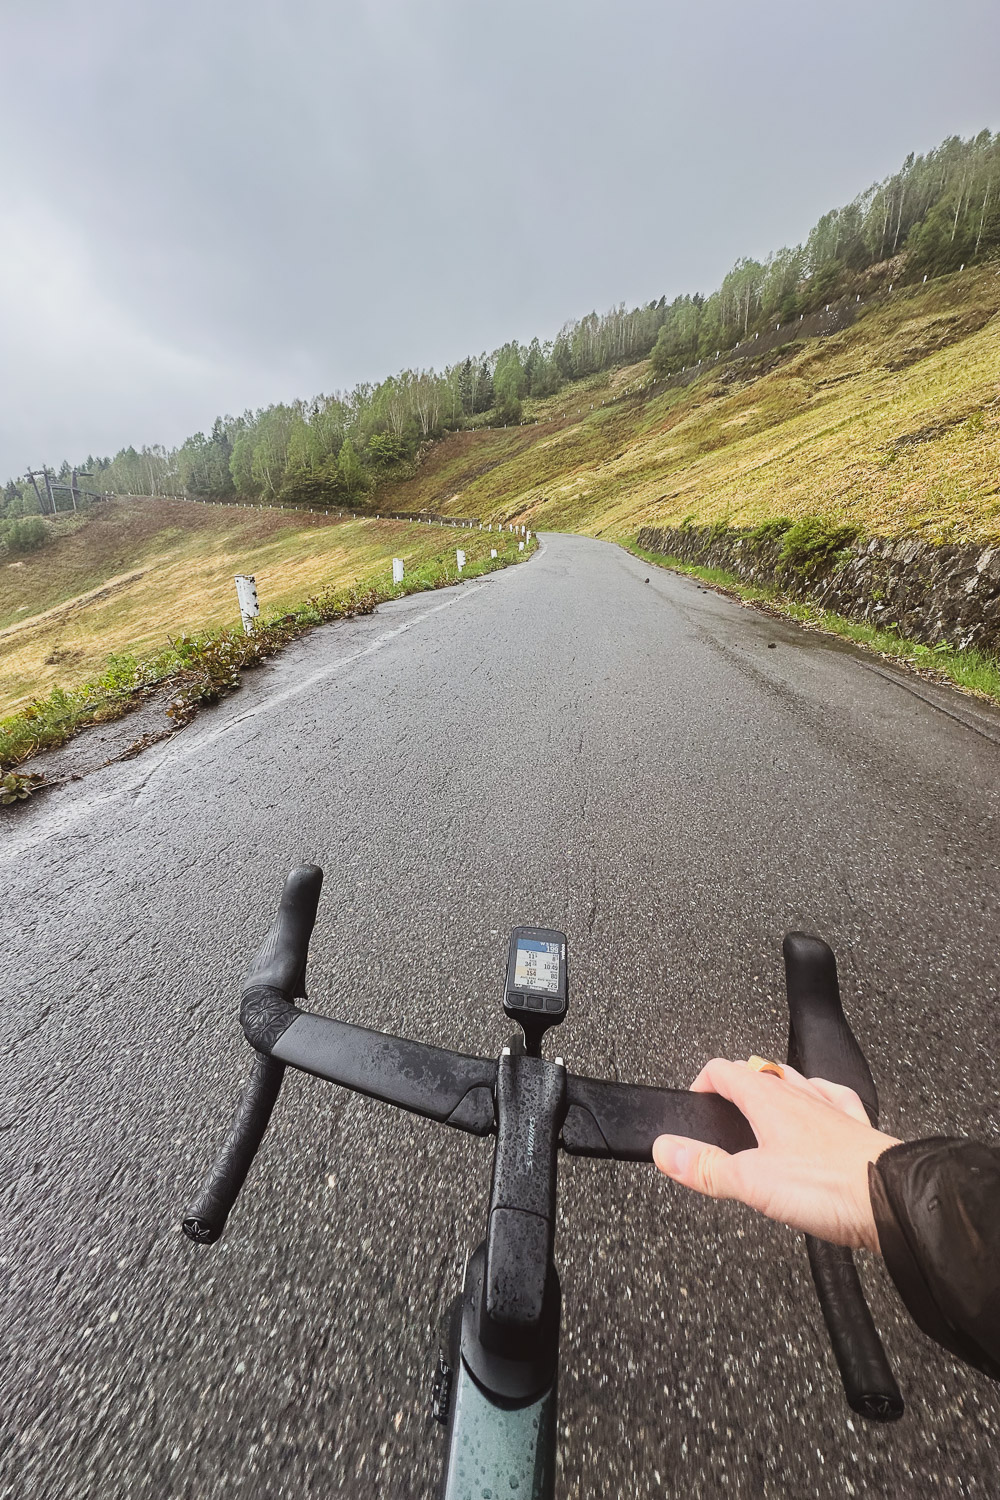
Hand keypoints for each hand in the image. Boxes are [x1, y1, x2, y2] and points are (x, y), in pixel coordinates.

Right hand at [652, 1058, 901, 1251]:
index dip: (702, 1083)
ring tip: (762, 1111)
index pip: (724, 1070)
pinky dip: (818, 1101)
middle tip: (721, 1115)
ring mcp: (830, 1108)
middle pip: (758, 1075)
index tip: (693, 1105)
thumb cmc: (829, 1186)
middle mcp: (799, 1095)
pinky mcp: (856, 1128)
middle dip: (735, 1089)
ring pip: (795, 1083)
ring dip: (774, 1092)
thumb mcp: (751, 1182)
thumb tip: (665, 1149)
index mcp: (768, 1100)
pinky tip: (819, 1111)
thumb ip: (705, 1167)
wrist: (894, 1200)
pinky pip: (833, 1099)